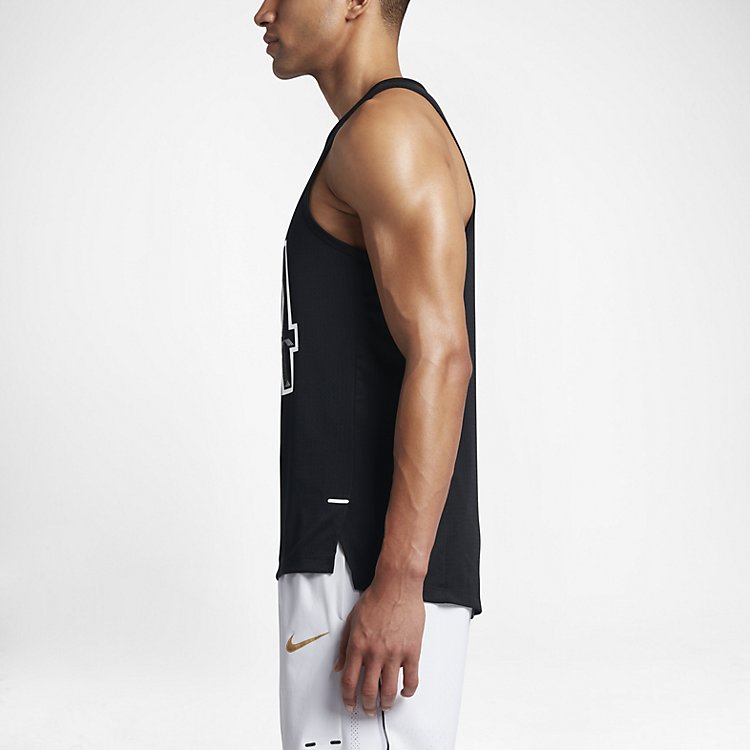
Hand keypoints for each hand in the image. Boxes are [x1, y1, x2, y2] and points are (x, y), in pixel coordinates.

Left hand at [333, 580, 424, 715]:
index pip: (349, 681)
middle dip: (367, 706)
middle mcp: (375, 652)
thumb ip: (344, 645)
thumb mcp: (352, 620)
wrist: (397, 585)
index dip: (348, 698)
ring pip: (389, 690)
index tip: (350, 704)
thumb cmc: (377, 598)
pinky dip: (408, 690)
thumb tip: (338, 664)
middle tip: (368, 709)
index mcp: (358, 645)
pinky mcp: (411, 651)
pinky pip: (411, 679)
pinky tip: (405, 691)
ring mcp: (394, 653)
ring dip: (386, 703)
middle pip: (368, 691)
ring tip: (386, 705)